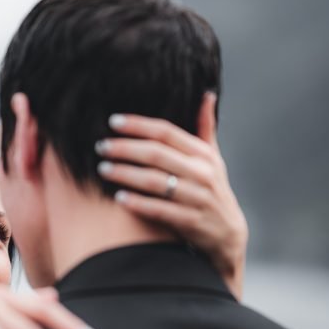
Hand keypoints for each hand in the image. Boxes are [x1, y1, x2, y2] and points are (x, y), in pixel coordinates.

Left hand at [96, 113, 247, 298]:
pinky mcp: (192, 222)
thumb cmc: (211, 189)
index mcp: (203, 154)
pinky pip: (160, 210)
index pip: (166, 132)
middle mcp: (202, 173)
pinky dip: (139, 203)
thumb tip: (206, 94)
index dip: (138, 125)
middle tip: (101, 146)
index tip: (113, 121)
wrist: (227, 234)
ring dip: (126, 174)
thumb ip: (205, 127)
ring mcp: (198, 198)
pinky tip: (119, 198)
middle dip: (125, 149)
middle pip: (157, 154)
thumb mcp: (213, 158)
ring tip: (103, 169)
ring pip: (156, 182)